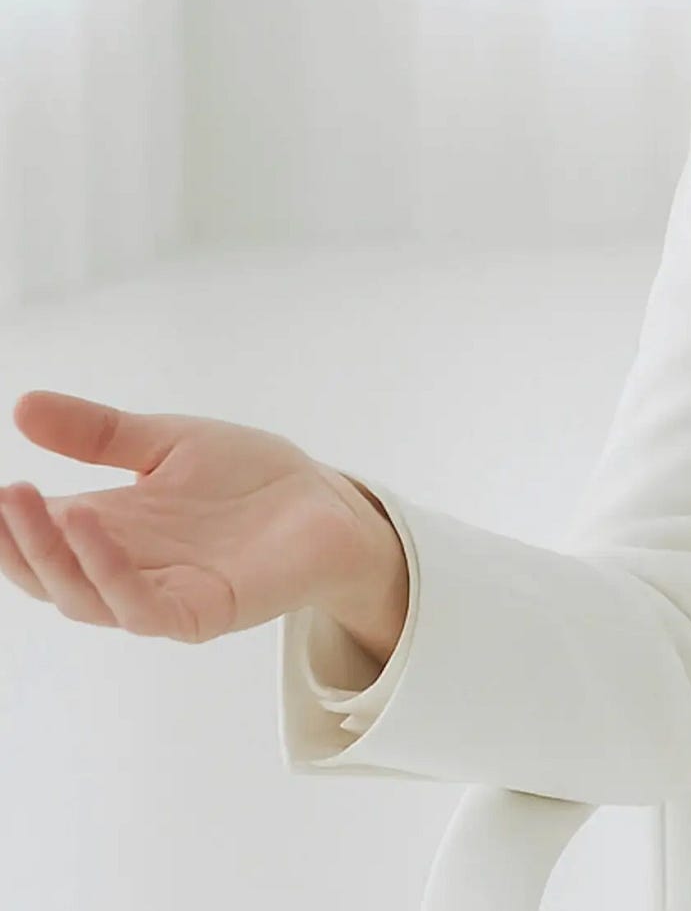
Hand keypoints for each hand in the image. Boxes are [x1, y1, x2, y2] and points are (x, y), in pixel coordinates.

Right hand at [0, 389, 387, 643]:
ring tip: (32, 503)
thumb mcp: (167, 442)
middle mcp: (123, 567)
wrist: (329, 504)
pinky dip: (109, 573)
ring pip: (84, 596)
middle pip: (46, 572)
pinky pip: (142, 608)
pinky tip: (92, 528)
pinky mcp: (201, 612)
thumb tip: (23, 406)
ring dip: (51, 555)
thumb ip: (100, 433)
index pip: (34, 533)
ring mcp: (159, 594)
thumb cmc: (249, 479)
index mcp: (107, 529)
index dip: (3, 520)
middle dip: (14, 539)